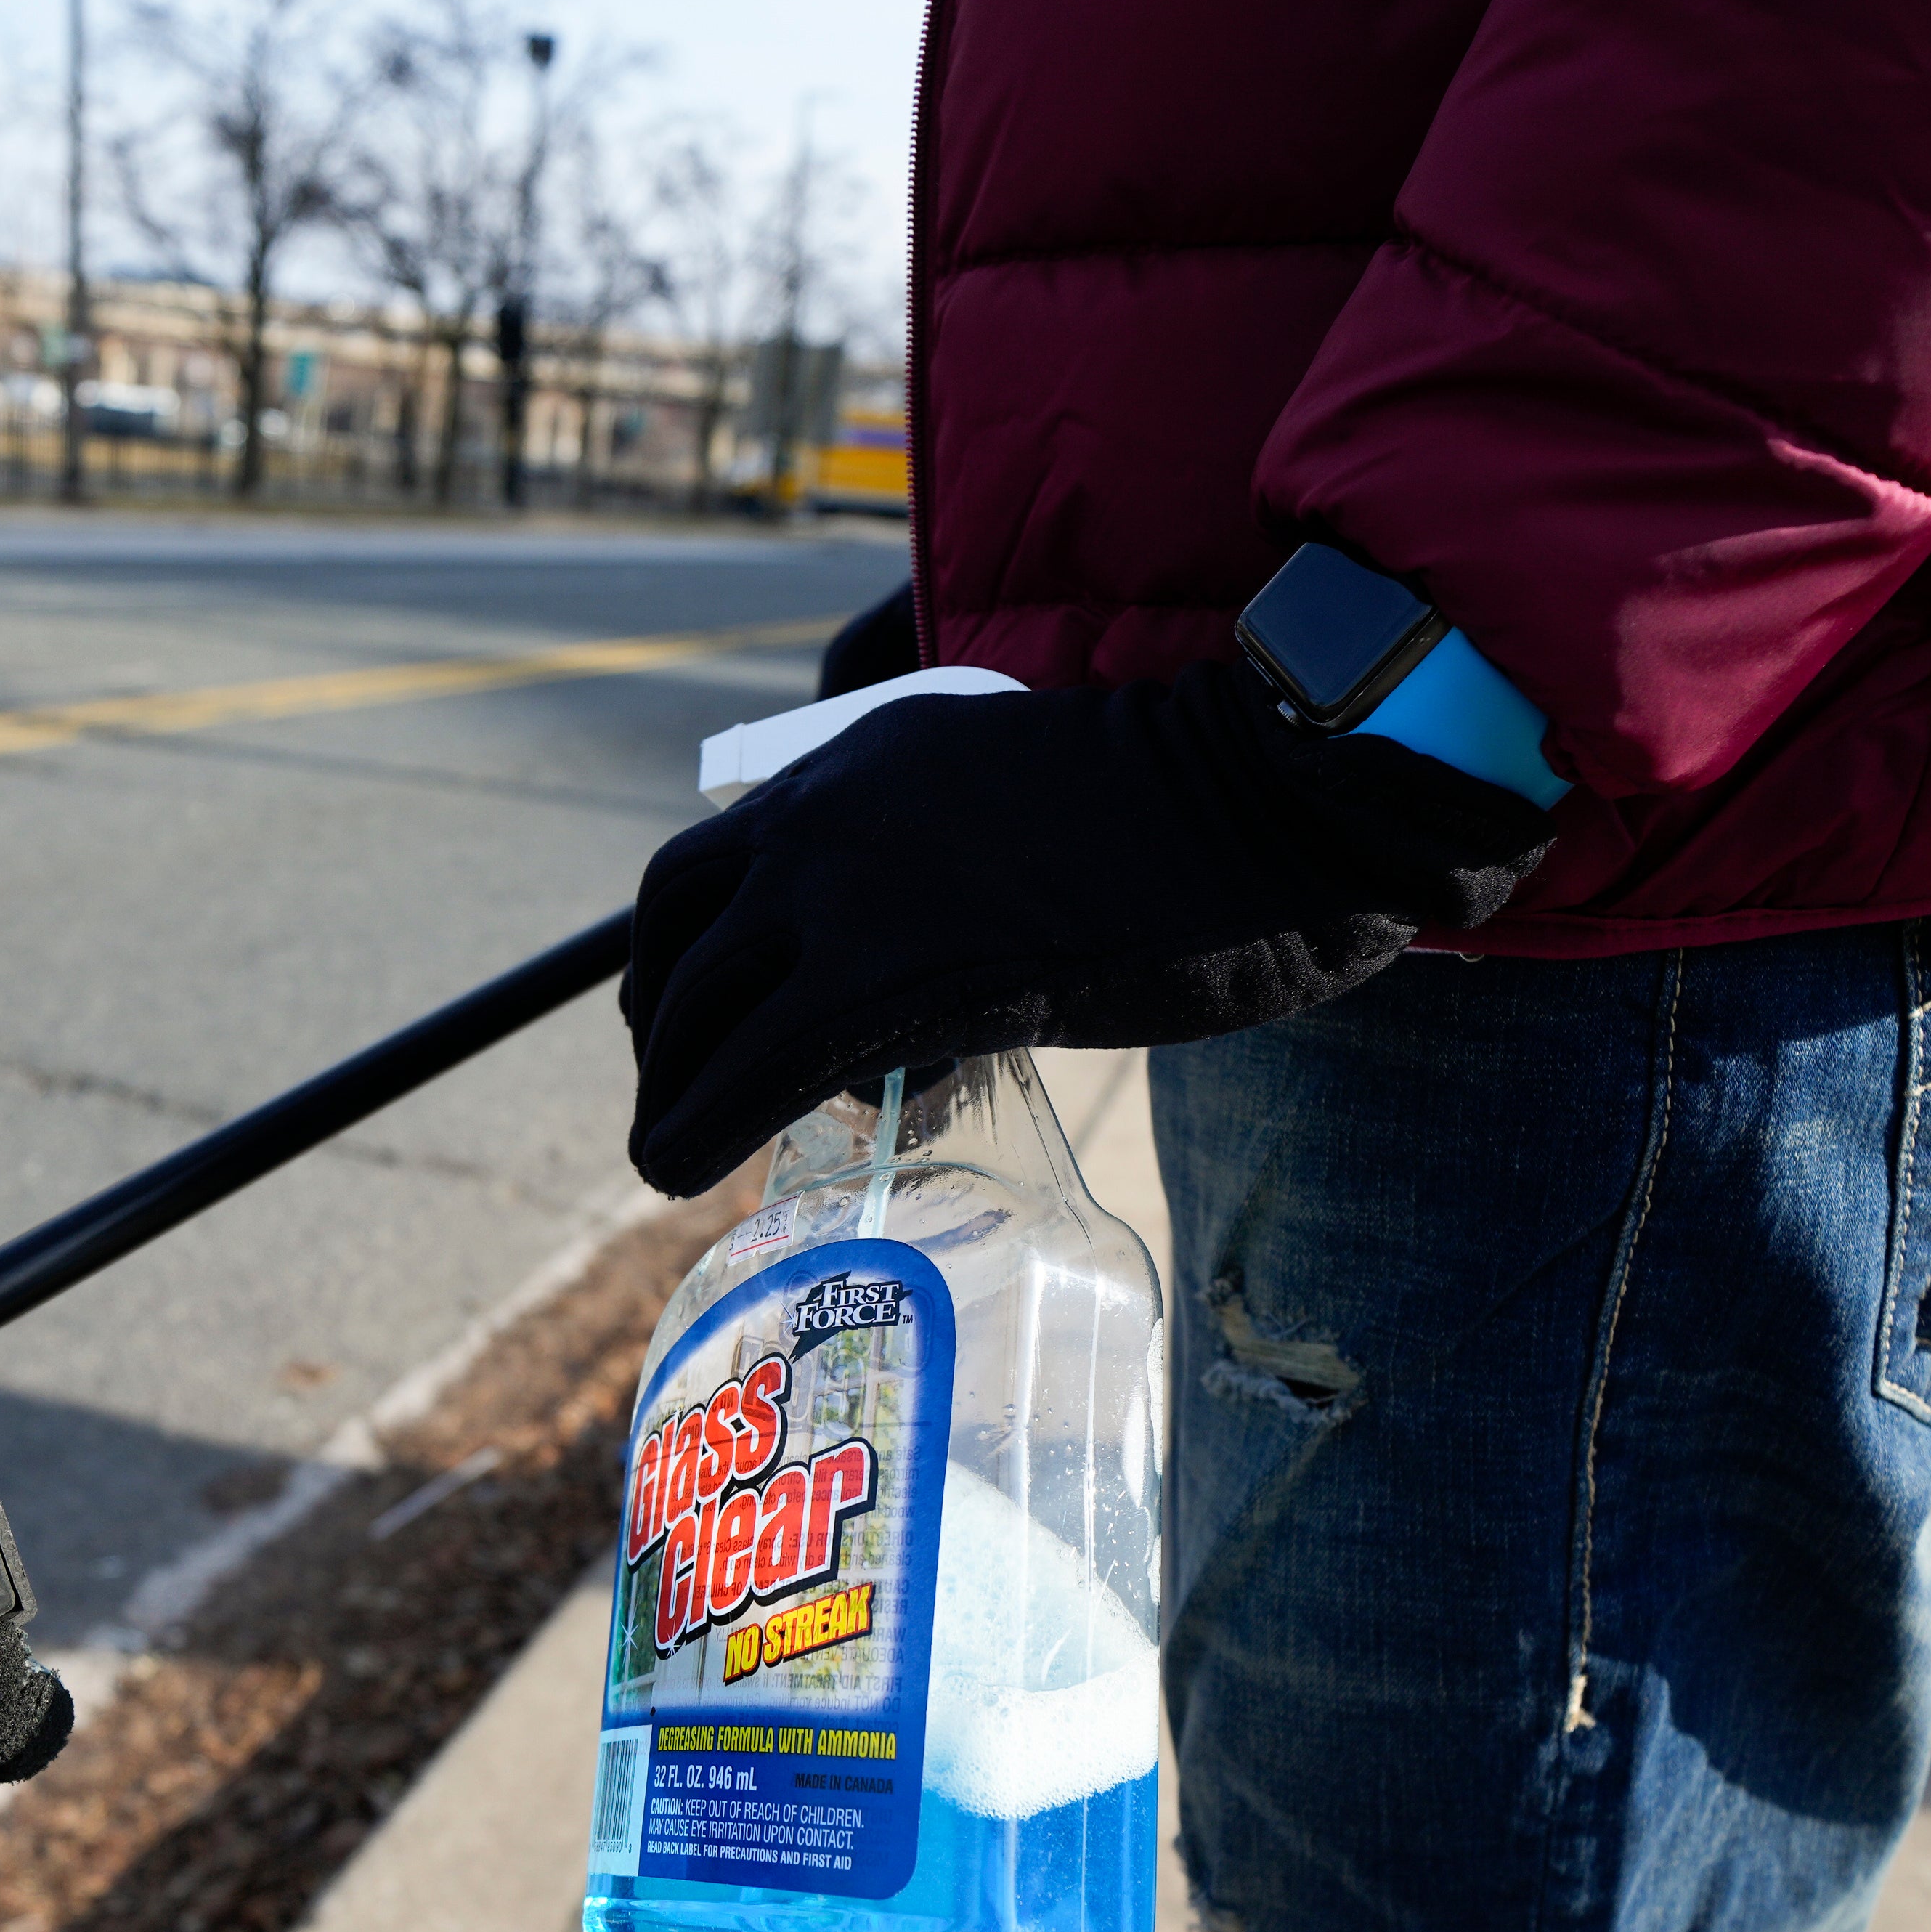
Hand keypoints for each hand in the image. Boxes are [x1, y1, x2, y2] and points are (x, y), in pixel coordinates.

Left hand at [620, 655, 1557, 1196]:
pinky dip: (694, 1127)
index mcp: (861, 760)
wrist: (1268, 802)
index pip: (714, 856)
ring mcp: (846, 889)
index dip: (680, 950)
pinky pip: (750, 1067)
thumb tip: (927, 975)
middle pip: (677, 929)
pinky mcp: (885, 975)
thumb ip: (950, 864)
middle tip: (675, 1092)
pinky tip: (679, 1172)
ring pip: (699, 1005)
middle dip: (662, 1024)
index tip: (690, 1015)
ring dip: (669, 1086)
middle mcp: (827, 812)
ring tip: (672, 1146)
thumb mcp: (1024, 806)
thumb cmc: (1195, 822)